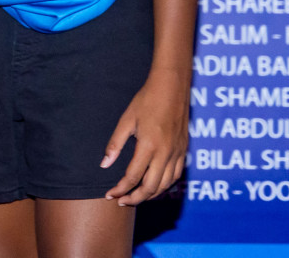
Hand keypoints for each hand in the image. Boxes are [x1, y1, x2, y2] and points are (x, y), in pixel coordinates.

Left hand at [102, 67, 189, 205]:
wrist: (172, 87)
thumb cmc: (146, 100)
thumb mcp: (126, 120)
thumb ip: (115, 144)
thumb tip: (104, 165)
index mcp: (148, 146)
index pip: (133, 177)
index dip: (119, 189)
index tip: (109, 194)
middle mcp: (165, 153)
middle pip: (150, 188)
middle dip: (134, 198)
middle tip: (121, 201)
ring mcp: (177, 153)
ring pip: (165, 185)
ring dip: (149, 195)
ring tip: (135, 197)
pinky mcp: (184, 151)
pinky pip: (175, 176)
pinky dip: (164, 186)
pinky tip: (154, 186)